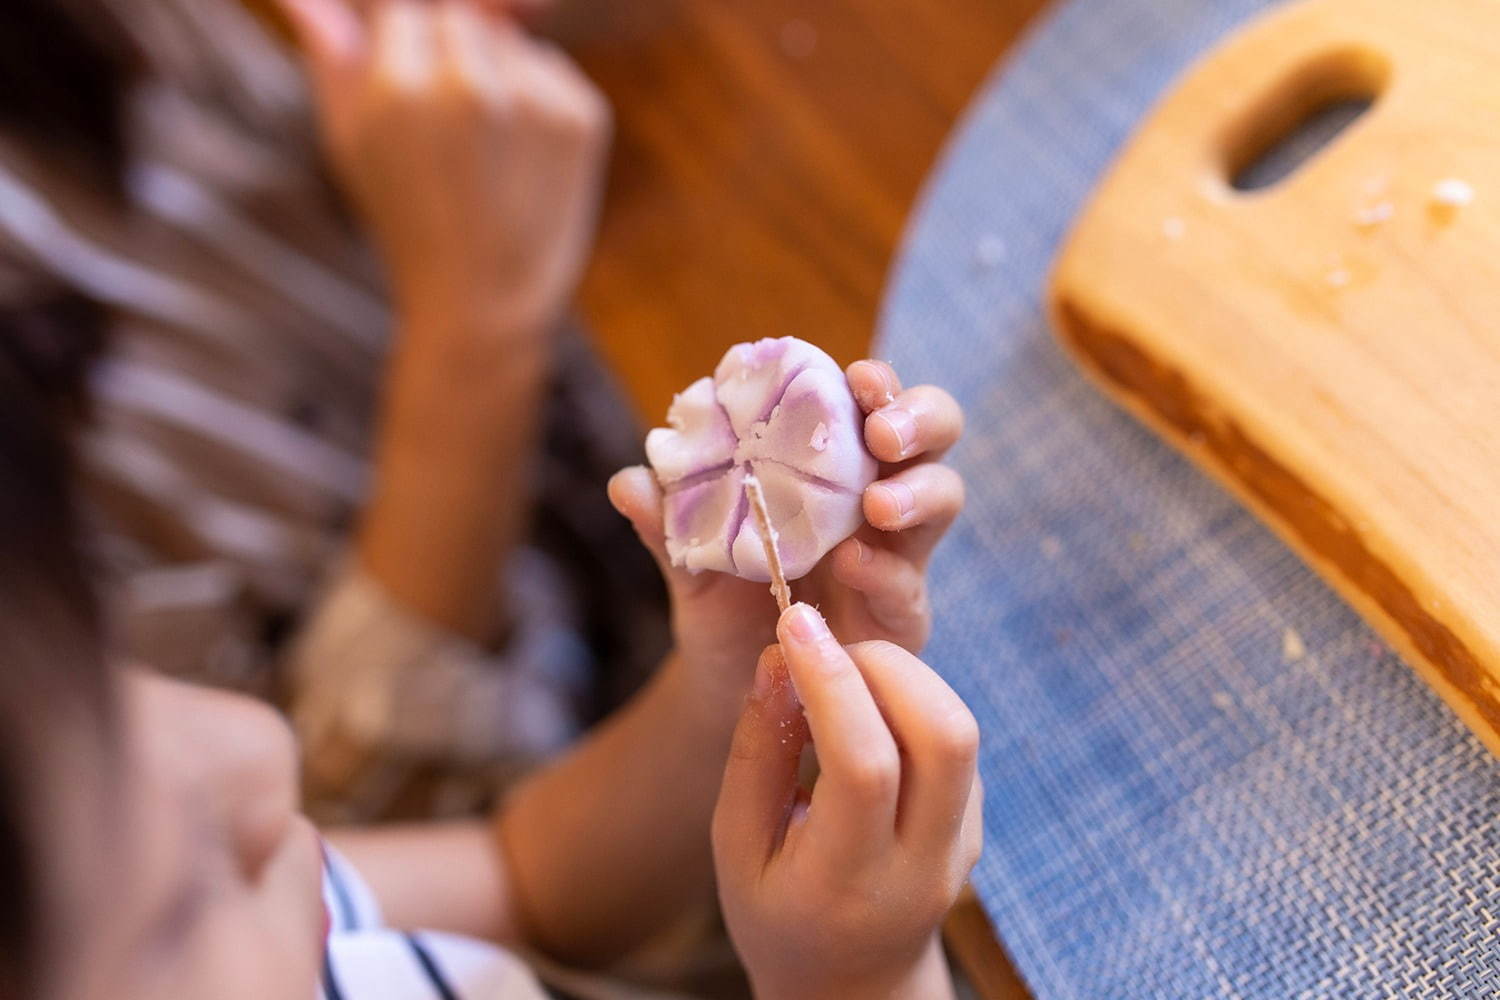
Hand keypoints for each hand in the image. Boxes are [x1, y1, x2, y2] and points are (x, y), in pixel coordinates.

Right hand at [278, 0, 609, 342]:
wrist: (486, 303)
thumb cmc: (406, 224)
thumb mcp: (351, 146)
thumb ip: (330, 59)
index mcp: (399, 89)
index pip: (403, 11)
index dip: (404, 54)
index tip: (411, 99)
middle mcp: (469, 85)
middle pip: (459, 17)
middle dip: (450, 57)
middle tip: (452, 134)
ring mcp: (533, 99)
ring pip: (509, 39)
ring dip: (496, 74)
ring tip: (484, 150)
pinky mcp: (583, 116)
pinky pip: (551, 70)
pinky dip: (538, 100)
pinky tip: (520, 159)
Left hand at [609, 360, 964, 711]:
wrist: (733, 689)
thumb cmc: (723, 603)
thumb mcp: (688, 561)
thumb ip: (666, 523)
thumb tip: (629, 483)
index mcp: (832, 463)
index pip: (871, 401)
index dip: (877, 382)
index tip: (856, 376)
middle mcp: (876, 494)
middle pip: (934, 432)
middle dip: (919, 418)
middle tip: (883, 433)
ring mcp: (898, 551)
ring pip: (945, 496)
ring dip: (918, 491)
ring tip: (878, 507)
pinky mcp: (903, 613)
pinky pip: (911, 583)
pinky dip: (885, 569)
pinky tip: (852, 566)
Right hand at [713, 605, 982, 999]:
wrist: (850, 985)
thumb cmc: (777, 914)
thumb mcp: (736, 846)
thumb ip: (755, 753)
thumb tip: (779, 659)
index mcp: (847, 881)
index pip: (864, 765)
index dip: (832, 682)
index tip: (795, 624)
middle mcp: (922, 866)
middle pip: (946, 735)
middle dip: (888, 666)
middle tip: (829, 651)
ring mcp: (960, 847)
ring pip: (962, 729)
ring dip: (903, 678)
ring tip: (842, 681)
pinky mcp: (976, 824)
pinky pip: (958, 740)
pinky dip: (912, 704)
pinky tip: (866, 718)